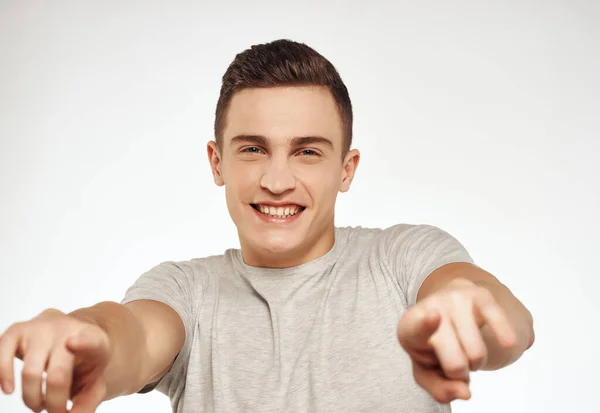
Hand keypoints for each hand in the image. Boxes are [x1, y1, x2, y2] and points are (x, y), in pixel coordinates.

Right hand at [0, 309, 110, 412]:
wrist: (70, 336)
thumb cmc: (82, 362)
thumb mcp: (93, 381)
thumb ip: (87, 403)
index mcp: (95, 340)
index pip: (91, 341)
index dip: (83, 343)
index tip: (72, 344)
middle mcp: (67, 329)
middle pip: (58, 374)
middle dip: (55, 403)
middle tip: (56, 412)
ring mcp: (41, 328)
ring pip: (30, 372)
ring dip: (32, 398)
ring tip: (39, 404)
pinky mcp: (18, 331)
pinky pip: (3, 353)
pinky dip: (3, 375)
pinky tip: (9, 389)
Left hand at [397, 278, 516, 403]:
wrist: (442, 306)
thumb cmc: (432, 345)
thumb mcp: (425, 369)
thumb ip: (439, 388)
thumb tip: (466, 393)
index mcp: (410, 327)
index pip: (416, 327)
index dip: (425, 324)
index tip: (435, 315)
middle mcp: (431, 307)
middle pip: (456, 363)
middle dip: (459, 372)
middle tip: (453, 361)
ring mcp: (455, 299)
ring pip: (476, 353)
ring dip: (475, 362)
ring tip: (464, 349)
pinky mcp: (480, 294)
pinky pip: (496, 318)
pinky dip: (504, 333)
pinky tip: (508, 342)